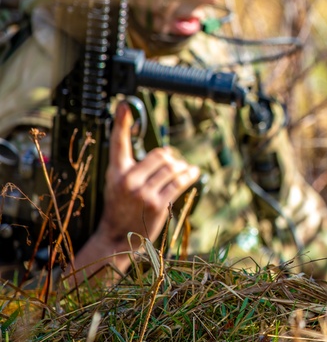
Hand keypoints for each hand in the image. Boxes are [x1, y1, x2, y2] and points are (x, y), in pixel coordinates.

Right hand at [93, 102, 200, 248]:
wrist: (117, 237)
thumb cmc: (121, 207)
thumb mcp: (117, 183)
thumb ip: (133, 166)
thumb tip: (165, 151)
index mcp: (116, 172)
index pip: (118, 142)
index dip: (122, 122)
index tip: (125, 104)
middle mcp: (128, 180)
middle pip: (161, 154)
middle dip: (171, 158)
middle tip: (174, 164)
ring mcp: (142, 193)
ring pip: (172, 167)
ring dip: (183, 167)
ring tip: (185, 170)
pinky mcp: (157, 204)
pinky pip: (179, 182)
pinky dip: (190, 175)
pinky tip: (193, 173)